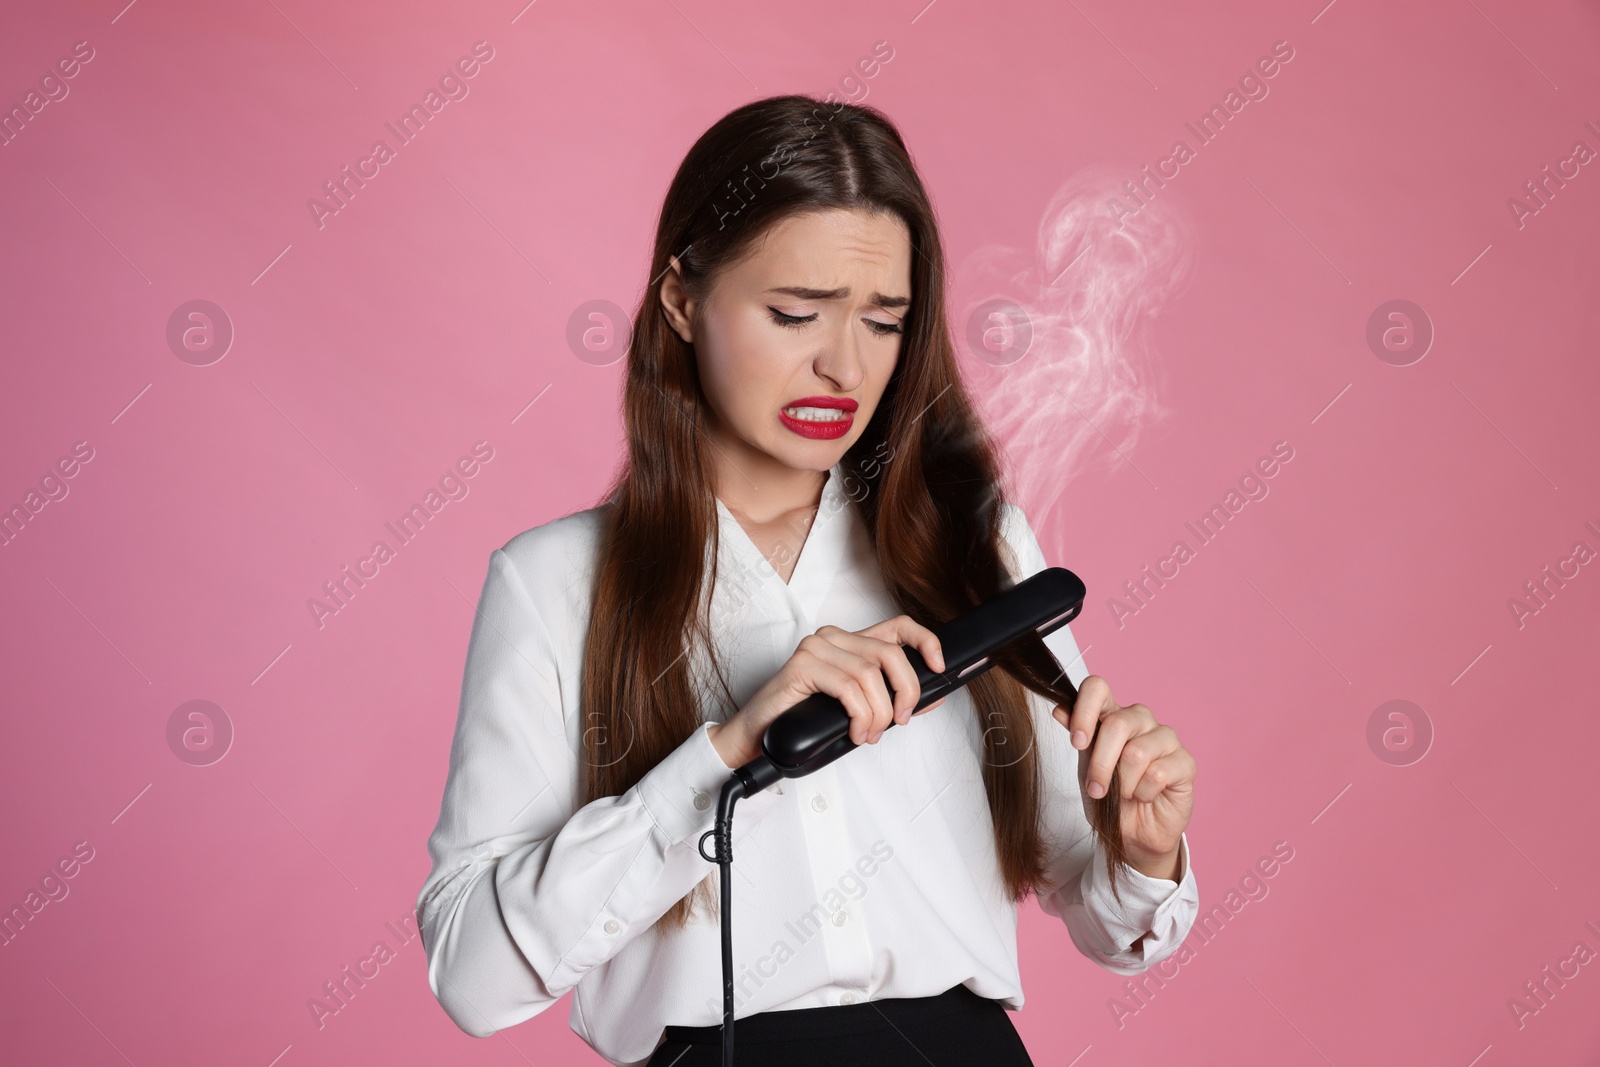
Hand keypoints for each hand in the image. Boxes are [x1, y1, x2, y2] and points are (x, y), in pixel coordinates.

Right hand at [708, 615, 947, 767]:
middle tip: (900, 720)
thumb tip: (934, 698)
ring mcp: (816, 648)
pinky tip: (855, 731)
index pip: (899, 626)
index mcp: (851, 642)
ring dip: (879, 713)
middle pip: (890, 653)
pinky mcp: (802, 665)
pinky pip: (848, 687)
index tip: (940, 666)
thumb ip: (892, 700)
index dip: (926, 641)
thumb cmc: (806, 721)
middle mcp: (834, 638)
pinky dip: (860, 715)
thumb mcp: (859, 710)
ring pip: (870, 675)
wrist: (760, 738)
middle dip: (906, 691)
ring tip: (870, 734)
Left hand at [1054, 675, 1194, 879]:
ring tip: (1124, 795)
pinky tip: (1146, 796)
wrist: (1133, 834)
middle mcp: (1140, 720)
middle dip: (1101, 763)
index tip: (1077, 742)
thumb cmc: (1110, 797)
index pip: (1098, 688)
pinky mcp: (1185, 762)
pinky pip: (1158, 773)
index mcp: (1112, 715)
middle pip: (1117, 723)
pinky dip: (1143, 793)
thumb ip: (1079, 737)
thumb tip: (1059, 709)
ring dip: (1123, 783)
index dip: (1085, 710)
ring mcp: (1165, 739)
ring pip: (1137, 752)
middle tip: (1096, 789)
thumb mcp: (1085, 768)